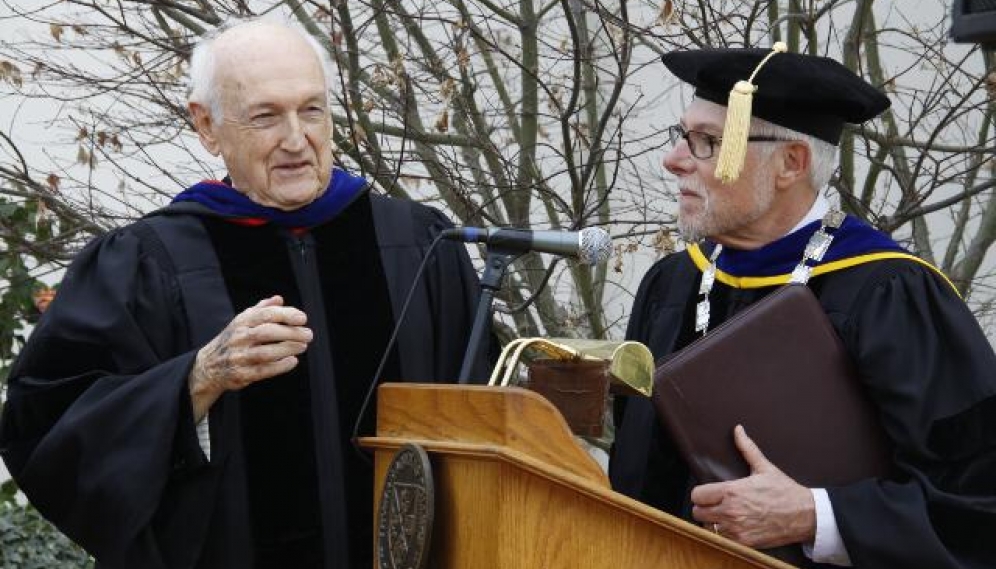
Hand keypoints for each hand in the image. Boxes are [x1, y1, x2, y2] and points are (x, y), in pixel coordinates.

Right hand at [188, 295, 311, 419]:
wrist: (208, 366)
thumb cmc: (233, 340)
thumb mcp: (242, 321)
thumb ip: (261, 309)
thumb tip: (279, 299)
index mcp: (241, 322)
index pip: (265, 315)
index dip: (285, 315)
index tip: (303, 318)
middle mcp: (238, 338)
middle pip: (266, 332)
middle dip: (290, 333)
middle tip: (309, 334)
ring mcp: (238, 357)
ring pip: (265, 353)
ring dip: (287, 349)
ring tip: (303, 346)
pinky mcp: (241, 374)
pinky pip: (263, 370)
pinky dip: (280, 366)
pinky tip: (293, 361)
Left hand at [690, 425, 815, 548]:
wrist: (805, 515)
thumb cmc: (785, 491)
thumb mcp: (764, 467)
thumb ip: (747, 448)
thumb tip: (738, 430)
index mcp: (732, 491)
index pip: (697, 495)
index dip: (700, 493)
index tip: (707, 493)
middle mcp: (731, 511)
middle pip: (697, 512)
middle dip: (704, 507)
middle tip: (714, 504)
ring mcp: (737, 529)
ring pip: (707, 527)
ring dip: (713, 522)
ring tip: (723, 516)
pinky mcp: (743, 542)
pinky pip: (721, 540)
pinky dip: (723, 535)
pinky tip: (732, 526)